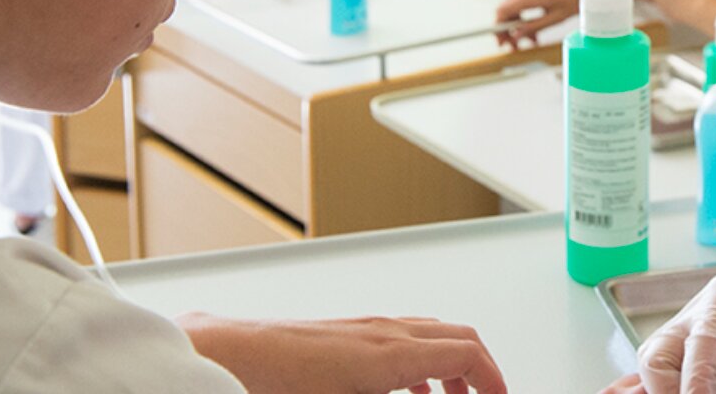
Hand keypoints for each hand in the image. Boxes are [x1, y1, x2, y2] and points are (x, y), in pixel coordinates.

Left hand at [179, 313, 506, 393]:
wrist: (221, 354)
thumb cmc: (272, 382)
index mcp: (391, 352)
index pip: (467, 353)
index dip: (494, 380)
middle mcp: (383, 331)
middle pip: (457, 336)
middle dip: (480, 370)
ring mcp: (363, 327)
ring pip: (430, 335)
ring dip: (451, 365)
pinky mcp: (344, 333)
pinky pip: (402, 338)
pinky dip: (422, 360)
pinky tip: (407, 388)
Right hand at [495, 0, 578, 47]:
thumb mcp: (556, 18)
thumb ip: (533, 27)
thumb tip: (516, 37)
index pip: (504, 10)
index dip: (499, 27)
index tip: (502, 41)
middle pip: (505, 9)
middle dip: (508, 29)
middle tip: (516, 45)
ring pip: (512, 5)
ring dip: (517, 23)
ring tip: (531, 38)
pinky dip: (522, 13)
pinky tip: (533, 25)